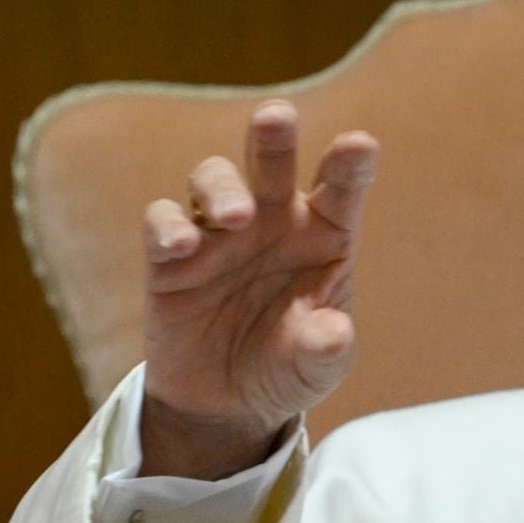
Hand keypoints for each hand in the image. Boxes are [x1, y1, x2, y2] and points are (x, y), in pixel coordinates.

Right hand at [138, 100, 378, 478]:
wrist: (228, 405)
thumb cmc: (289, 366)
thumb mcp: (318, 367)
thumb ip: (327, 348)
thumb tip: (332, 332)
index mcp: (324, 233)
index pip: (341, 187)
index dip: (350, 163)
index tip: (360, 145)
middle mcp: (273, 220)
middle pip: (272, 161)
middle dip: (274, 136)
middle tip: (276, 117)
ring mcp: (219, 232)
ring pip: (214, 179)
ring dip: (222, 187)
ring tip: (236, 216)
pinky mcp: (170, 258)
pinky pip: (163, 222)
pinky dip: (169, 225)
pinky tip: (183, 245)